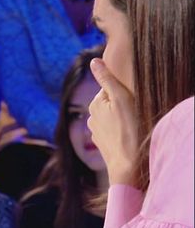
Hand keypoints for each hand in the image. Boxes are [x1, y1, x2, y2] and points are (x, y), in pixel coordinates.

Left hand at [87, 58, 137, 185]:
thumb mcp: (121, 99)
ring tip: (132, 127)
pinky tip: (127, 137)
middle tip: (135, 115)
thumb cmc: (129, 129)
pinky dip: (119, 132)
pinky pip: (112, 132)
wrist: (128, 165)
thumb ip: (107, 79)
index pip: (111, 90)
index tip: (133, 100)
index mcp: (95, 104)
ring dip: (121, 120)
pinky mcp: (102, 144)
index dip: (124, 93)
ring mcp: (95, 132)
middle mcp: (91, 117)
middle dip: (122, 106)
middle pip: (111, 104)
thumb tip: (94, 61)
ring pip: (112, 118)